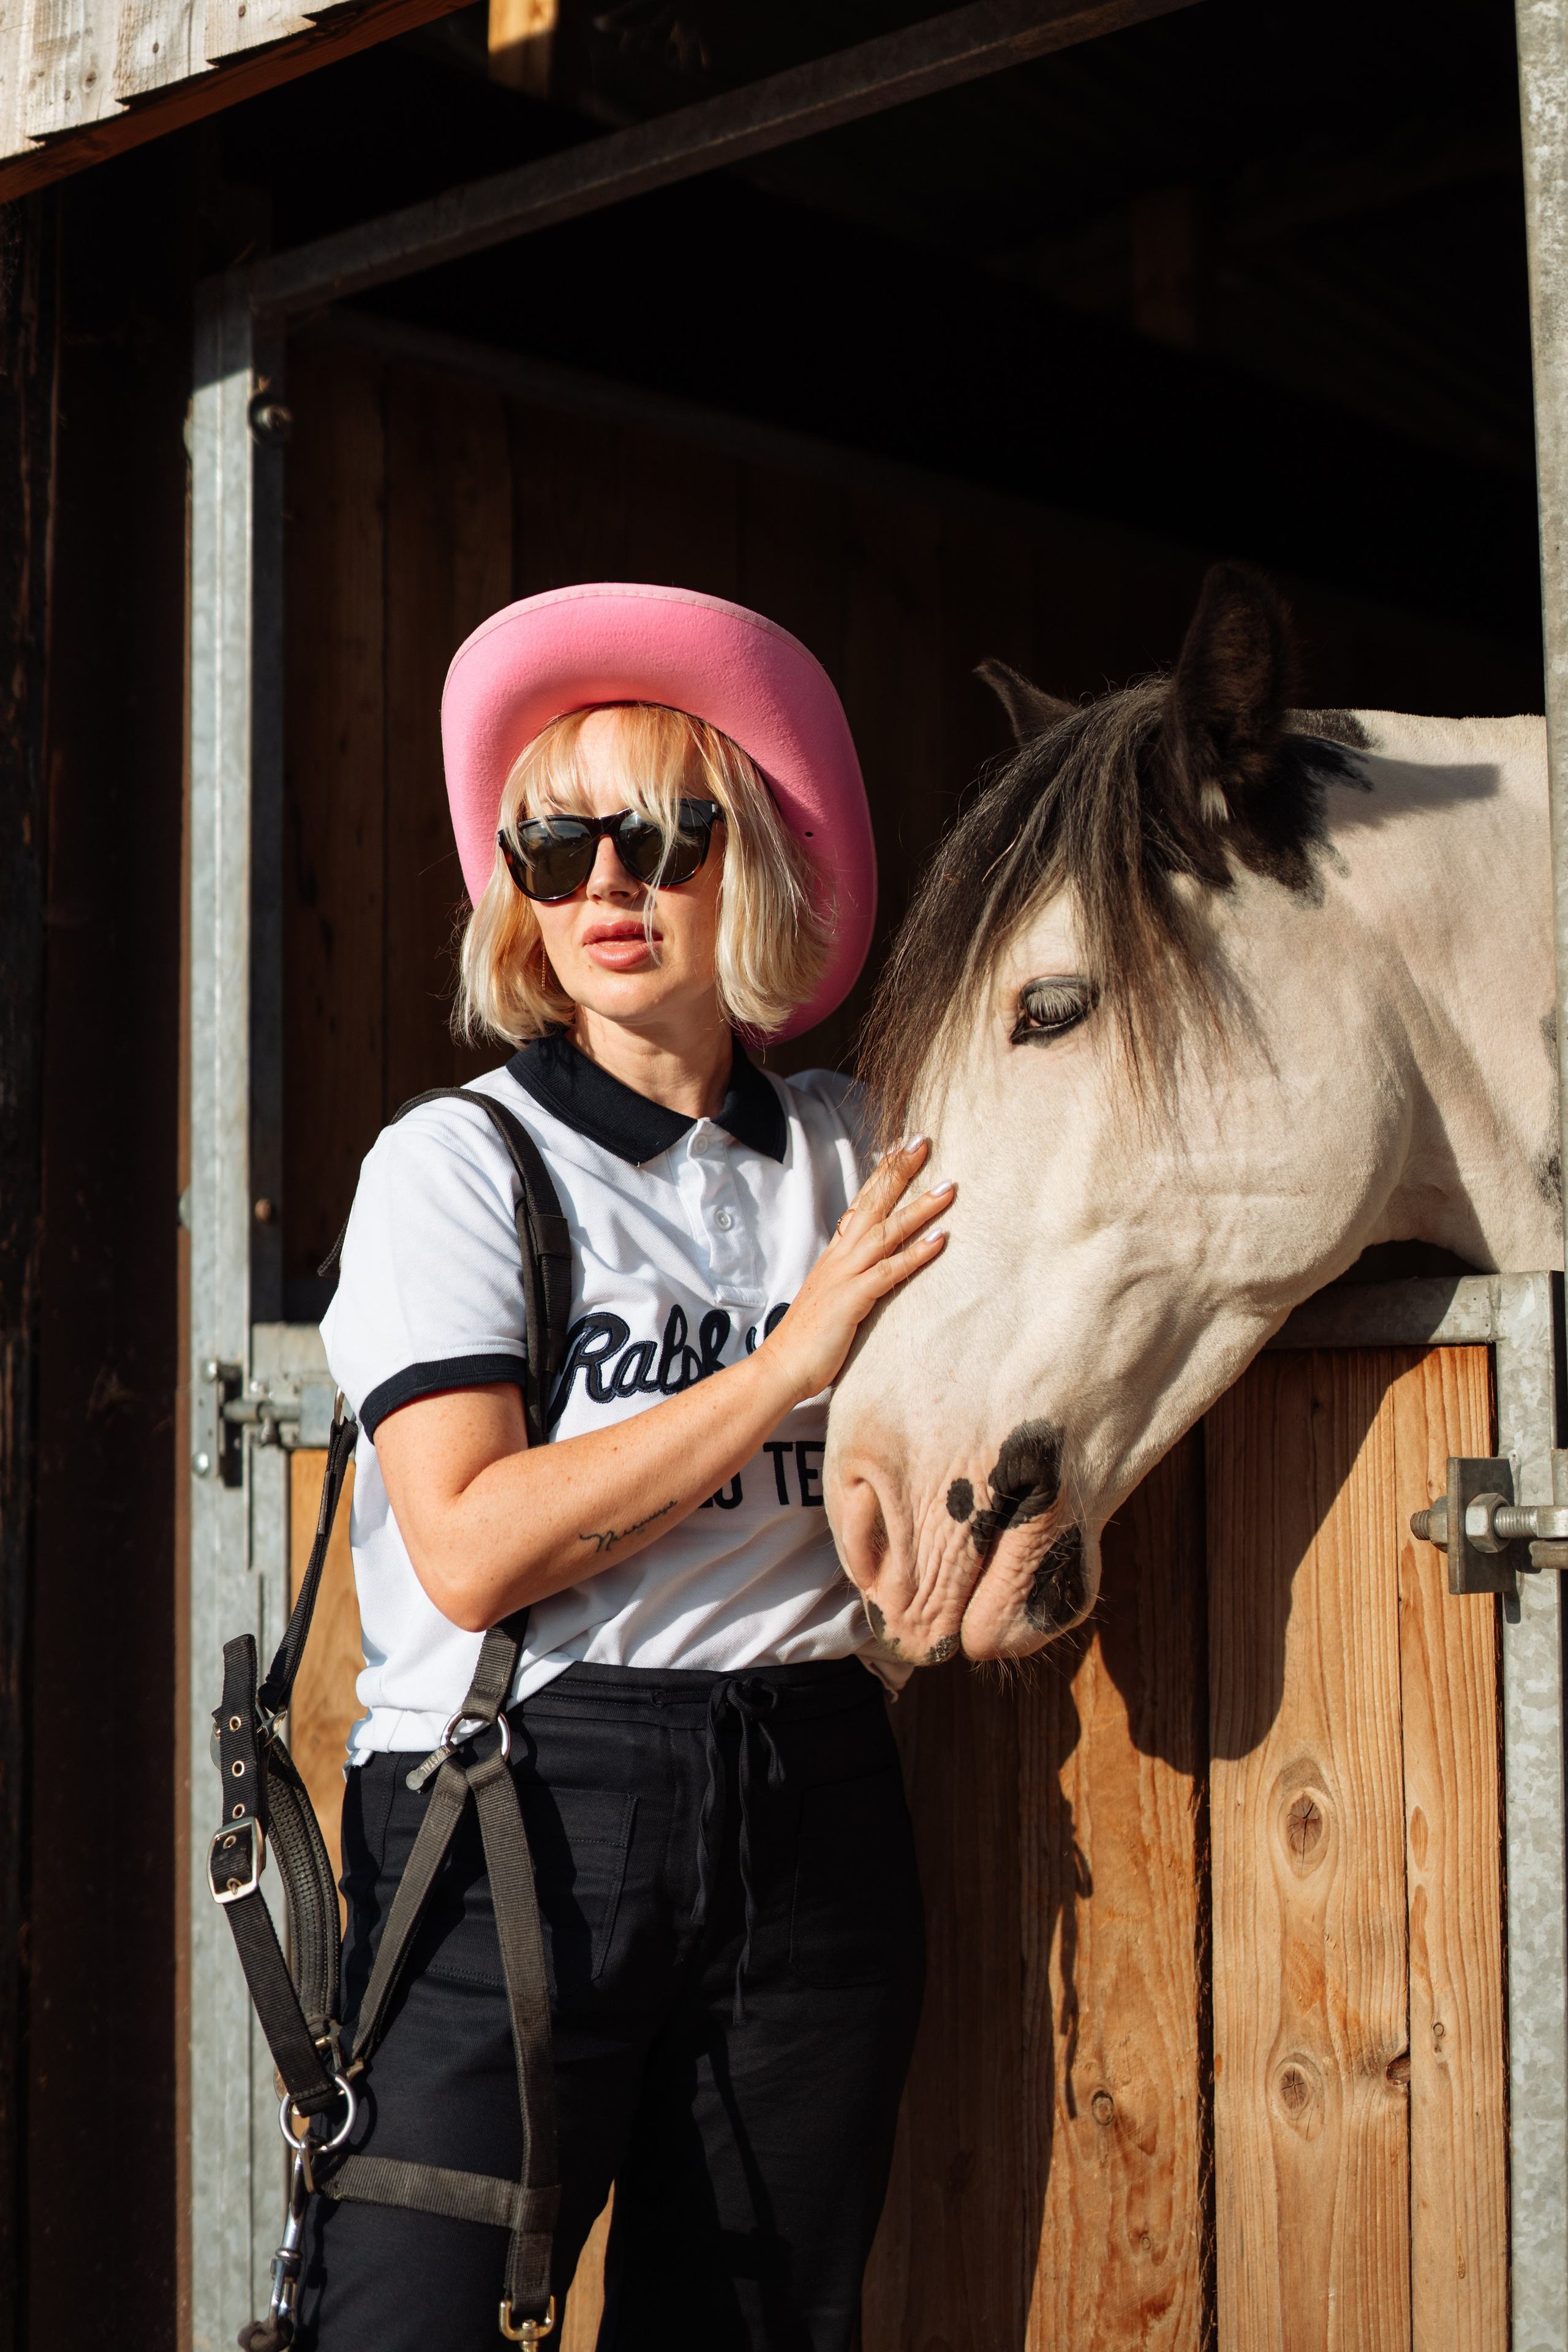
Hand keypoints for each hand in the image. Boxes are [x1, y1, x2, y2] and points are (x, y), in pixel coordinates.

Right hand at [758, 1138, 951, 1406]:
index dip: (881, 1174)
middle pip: (873, 1204)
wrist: (781, 1367)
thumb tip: (873, 1266)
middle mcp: (840, 1257)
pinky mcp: (852, 1300)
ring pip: (886, 1232)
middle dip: (899, 1171)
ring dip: (919, 1208)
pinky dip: (916, 1254)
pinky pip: (889, 1271)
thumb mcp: (831, 1295)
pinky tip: (941, 1240)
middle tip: (923, 1141)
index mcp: (835, 1255)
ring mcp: (845, 1276)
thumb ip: (851, 1276)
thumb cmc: (809, 1338)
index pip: (861, 1204)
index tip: (900, 1146)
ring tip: (949, 1187)